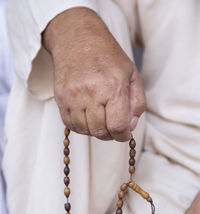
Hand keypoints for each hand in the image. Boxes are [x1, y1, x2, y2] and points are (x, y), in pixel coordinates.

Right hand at [43, 8, 145, 141]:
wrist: (77, 38)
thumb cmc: (107, 56)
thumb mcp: (132, 75)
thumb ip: (137, 103)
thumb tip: (130, 126)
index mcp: (113, 86)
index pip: (118, 126)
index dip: (123, 136)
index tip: (124, 134)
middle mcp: (91, 92)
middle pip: (100, 131)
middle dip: (110, 135)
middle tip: (113, 127)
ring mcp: (73, 96)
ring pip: (84, 130)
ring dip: (94, 131)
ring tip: (100, 119)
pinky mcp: (61, 98)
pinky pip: (70, 124)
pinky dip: (80, 126)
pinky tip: (87, 117)